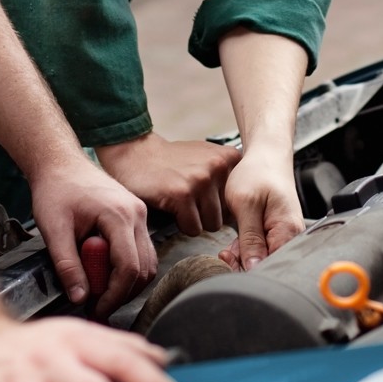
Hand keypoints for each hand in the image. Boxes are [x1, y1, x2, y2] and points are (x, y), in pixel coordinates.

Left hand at [27, 154, 155, 317]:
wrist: (60, 163)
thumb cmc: (55, 190)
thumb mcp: (53, 230)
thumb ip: (67, 265)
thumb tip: (80, 298)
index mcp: (119, 216)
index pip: (128, 268)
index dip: (114, 295)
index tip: (95, 308)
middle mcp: (137, 215)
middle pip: (144, 268)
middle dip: (122, 293)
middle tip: (96, 304)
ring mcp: (140, 214)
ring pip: (147, 262)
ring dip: (126, 282)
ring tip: (98, 290)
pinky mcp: (136, 217)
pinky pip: (142, 251)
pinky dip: (127, 267)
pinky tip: (104, 271)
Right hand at [97, 131, 240, 236]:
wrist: (137, 153)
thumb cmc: (173, 161)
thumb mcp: (207, 157)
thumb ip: (227, 177)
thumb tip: (245, 208)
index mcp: (229, 158)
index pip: (240, 201)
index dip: (221, 205)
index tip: (206, 198)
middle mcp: (219, 166)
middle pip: (227, 215)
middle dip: (208, 214)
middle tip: (190, 202)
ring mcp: (201, 180)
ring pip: (211, 224)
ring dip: (195, 221)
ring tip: (181, 204)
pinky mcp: (182, 194)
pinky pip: (192, 228)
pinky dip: (181, 224)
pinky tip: (171, 207)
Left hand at [217, 147, 304, 270]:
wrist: (266, 156)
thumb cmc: (259, 173)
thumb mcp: (247, 205)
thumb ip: (250, 239)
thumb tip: (253, 267)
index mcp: (288, 231)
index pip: (271, 265)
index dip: (249, 269)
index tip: (230, 261)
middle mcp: (290, 236)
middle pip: (267, 265)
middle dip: (243, 264)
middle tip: (226, 253)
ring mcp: (284, 235)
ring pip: (262, 259)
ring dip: (242, 256)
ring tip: (228, 247)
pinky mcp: (275, 233)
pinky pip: (261, 250)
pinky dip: (246, 249)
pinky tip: (236, 242)